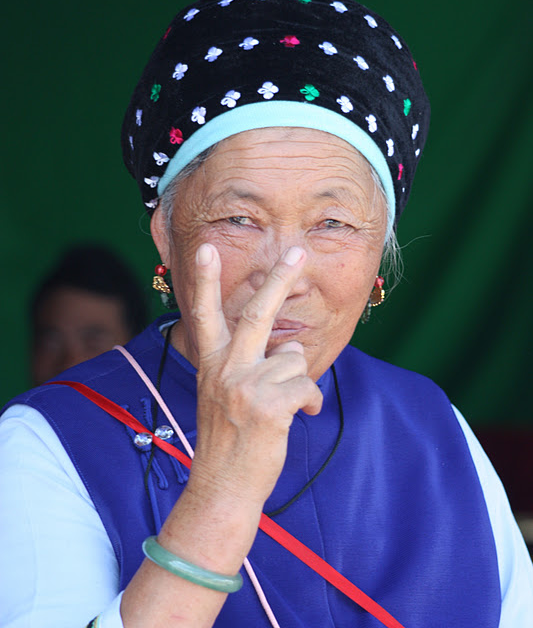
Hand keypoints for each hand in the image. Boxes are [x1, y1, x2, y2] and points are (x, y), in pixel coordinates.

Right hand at [187, 243, 322, 509]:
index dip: (204, 280)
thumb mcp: (224, 395)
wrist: (222, 488)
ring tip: (280, 409)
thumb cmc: (229, 441)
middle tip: (298, 251)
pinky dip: (310, 403)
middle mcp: (224, 368)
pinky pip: (307, 386)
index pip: (204, 314)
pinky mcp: (269, 405)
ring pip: (292, 360)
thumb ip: (250, 365)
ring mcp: (244, 386)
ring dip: (296, 383)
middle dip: (280, 278)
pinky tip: (298, 418)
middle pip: (257, 313)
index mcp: (210, 363)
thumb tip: (290, 346)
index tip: (203, 247)